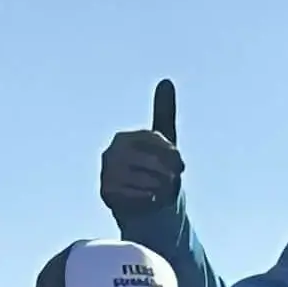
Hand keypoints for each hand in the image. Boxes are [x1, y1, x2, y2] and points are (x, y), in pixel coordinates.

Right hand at [100, 78, 183, 214]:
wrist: (142, 205)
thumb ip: (163, 111)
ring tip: (162, 191)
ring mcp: (107, 173)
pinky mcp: (106, 192)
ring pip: (146, 179)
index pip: (156, 142)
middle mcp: (111, 153)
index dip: (172, 155)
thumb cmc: (154, 170)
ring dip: (161, 187)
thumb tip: (166, 81)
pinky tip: (151, 199)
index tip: (181, 165)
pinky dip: (149, 199)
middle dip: (168, 173)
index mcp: (125, 138)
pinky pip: (137, 194)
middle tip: (172, 180)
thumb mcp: (162, 140)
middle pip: (152, 162)